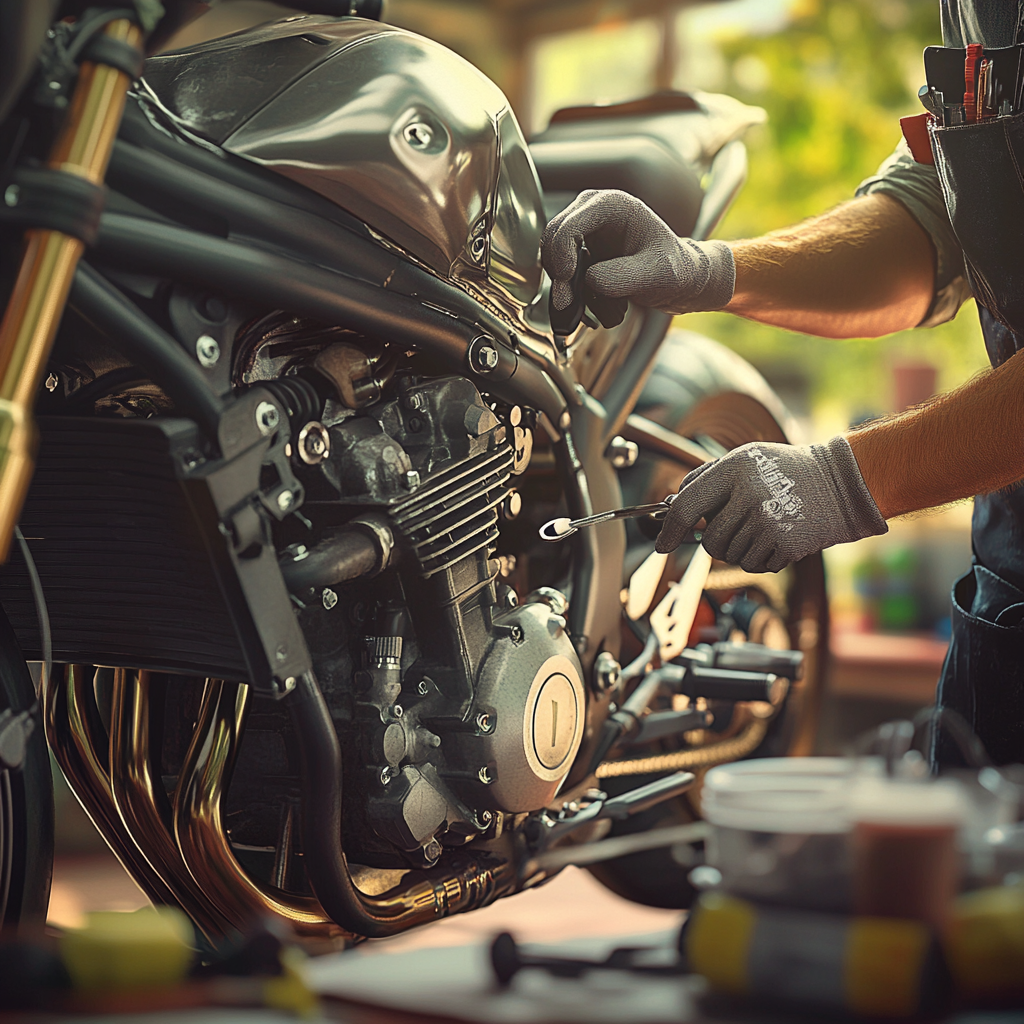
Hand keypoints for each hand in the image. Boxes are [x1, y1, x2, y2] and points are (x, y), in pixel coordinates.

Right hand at [541, 189, 734, 327]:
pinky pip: (561, 269)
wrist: (680, 278)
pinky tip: (591, 303)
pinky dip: (569, 288)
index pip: (569, 225)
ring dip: (564, 284)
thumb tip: (590, 282)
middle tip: (568, 303)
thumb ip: (622, 277)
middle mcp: (593, 211)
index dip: (561, 255)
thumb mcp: (656, 274)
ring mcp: (585, 229)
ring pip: (552, 255)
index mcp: (612, 204)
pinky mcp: (581, 250)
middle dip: (558, 273)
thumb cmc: (674, 269)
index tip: (567, 282)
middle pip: (553, 238)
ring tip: (587, 305)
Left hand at [655, 438, 886, 572]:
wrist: (840, 483)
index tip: (662, 545)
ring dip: (741, 549)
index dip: (669, 530)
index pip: (687, 507)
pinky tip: (777, 537)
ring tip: (764, 526)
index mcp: (734, 469)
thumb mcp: (745, 458)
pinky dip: (761, 558)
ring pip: (731, 556)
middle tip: (738, 526)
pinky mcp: (786, 544)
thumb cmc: (787, 471)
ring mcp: (769, 521)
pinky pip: (754, 565)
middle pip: (710, 540)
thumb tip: (672, 502)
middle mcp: (749, 495)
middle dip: (717, 541)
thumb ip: (706, 477)